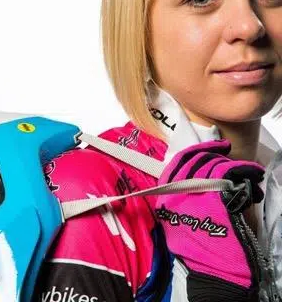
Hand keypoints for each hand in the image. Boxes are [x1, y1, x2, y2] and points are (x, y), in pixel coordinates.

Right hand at [155, 139, 264, 301]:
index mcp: (165, 197)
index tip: (213, 146)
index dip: (197, 150)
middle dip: (214, 154)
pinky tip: (253, 173)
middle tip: (228, 154)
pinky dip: (244, 169)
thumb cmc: (198, 248)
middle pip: (196, 160)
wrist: (214, 272)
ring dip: (233, 164)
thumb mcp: (176, 220)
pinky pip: (228, 171)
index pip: (178, 161)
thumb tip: (196, 175)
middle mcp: (175, 192)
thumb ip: (179, 195)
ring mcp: (194, 193)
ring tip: (247, 171)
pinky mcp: (214, 197)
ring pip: (213, 164)